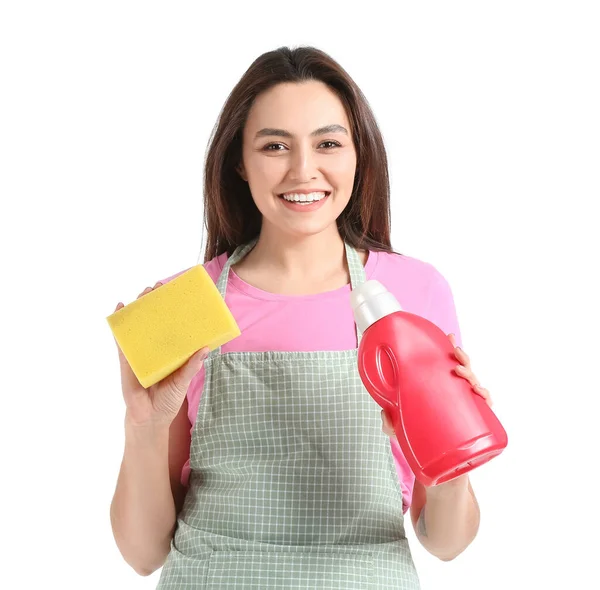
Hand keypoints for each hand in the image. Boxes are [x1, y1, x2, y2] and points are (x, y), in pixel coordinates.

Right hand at [113, 282, 209, 426]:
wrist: (149, 418)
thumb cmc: (168, 400)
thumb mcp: (182, 381)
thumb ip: (191, 366)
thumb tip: (206, 349)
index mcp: (170, 352)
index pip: (172, 327)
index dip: (173, 311)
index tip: (177, 293)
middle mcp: (155, 348)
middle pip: (154, 321)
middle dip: (155, 303)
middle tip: (159, 287)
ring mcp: (140, 352)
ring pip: (138, 326)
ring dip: (139, 308)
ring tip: (142, 293)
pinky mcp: (126, 359)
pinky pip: (122, 339)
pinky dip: (120, 324)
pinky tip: (120, 308)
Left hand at [380, 333, 492, 437]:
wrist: (430, 457)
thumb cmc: (417, 433)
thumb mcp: (399, 426)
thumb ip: (389, 421)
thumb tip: (385, 414)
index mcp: (440, 386)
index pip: (448, 363)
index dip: (451, 348)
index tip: (449, 337)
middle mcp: (455, 392)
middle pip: (464, 370)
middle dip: (463, 359)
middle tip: (455, 356)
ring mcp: (465, 404)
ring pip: (474, 383)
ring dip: (471, 375)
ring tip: (461, 373)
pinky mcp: (473, 420)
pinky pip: (484, 407)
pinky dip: (487, 399)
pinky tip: (483, 396)